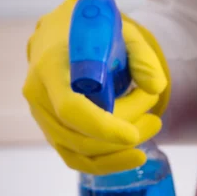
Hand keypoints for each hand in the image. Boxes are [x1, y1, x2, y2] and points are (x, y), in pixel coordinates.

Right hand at [22, 0, 170, 174]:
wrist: (64, 35)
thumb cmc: (93, 33)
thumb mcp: (121, 32)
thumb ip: (141, 56)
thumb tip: (156, 87)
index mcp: (50, 67)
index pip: (70, 108)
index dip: (102, 127)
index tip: (133, 136)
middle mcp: (40, 96)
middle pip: (80, 135)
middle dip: (124, 131)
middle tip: (155, 117)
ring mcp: (43, 118)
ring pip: (81, 152)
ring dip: (121, 149)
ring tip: (152, 125)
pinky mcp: (52, 132)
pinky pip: (78, 159)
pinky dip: (108, 162)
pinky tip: (134, 154)